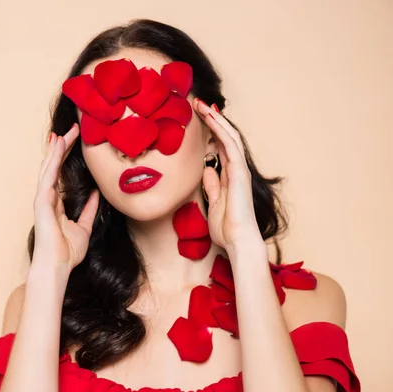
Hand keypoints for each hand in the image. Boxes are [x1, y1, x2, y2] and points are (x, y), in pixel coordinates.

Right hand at [31, 123, 99, 273]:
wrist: (57, 267)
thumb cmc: (67, 252)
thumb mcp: (84, 227)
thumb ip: (88, 211)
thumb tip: (96, 195)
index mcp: (55, 203)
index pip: (60, 174)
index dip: (65, 157)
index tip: (72, 141)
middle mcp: (47, 198)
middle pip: (54, 167)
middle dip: (61, 147)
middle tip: (71, 129)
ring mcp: (43, 199)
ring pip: (49, 167)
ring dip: (56, 149)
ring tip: (63, 132)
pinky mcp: (42, 201)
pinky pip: (48, 175)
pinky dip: (52, 160)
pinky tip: (57, 146)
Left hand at [193, 99, 263, 252]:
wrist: (238, 240)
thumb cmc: (226, 227)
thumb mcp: (213, 202)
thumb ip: (212, 185)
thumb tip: (207, 169)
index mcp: (229, 177)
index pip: (220, 147)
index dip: (211, 132)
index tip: (198, 119)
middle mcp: (236, 170)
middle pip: (225, 137)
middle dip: (212, 120)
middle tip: (198, 104)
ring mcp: (239, 169)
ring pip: (229, 136)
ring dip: (215, 118)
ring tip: (202, 104)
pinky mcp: (239, 171)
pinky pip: (230, 144)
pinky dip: (220, 129)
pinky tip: (210, 117)